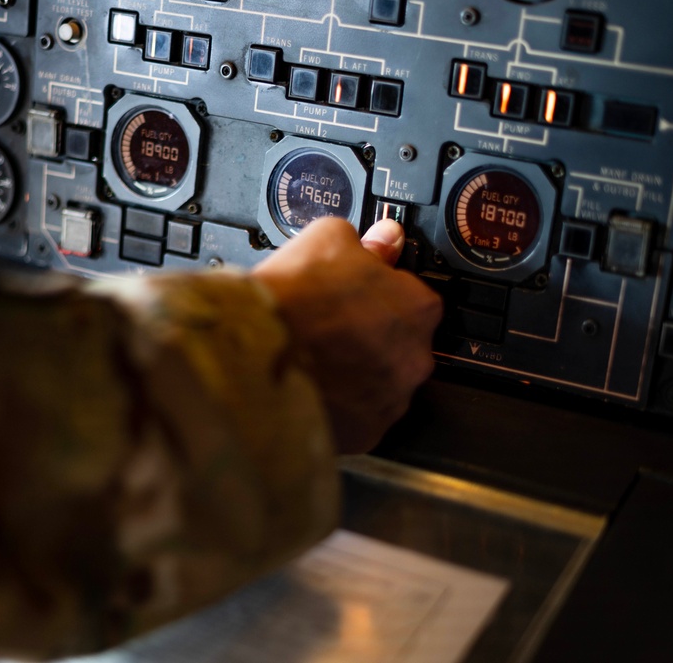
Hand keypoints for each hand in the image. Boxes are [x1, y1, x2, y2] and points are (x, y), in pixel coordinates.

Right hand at [253, 218, 441, 453]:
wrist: (255, 359)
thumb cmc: (292, 302)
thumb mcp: (327, 240)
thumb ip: (365, 242)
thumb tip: (382, 239)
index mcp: (417, 306)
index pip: (413, 296)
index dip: (379, 293)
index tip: (357, 293)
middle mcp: (415, 358)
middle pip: (400, 344)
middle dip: (371, 337)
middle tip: (331, 327)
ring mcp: (392, 400)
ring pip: (380, 383)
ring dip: (356, 373)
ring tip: (315, 359)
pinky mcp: (366, 434)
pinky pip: (359, 417)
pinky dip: (340, 406)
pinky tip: (313, 387)